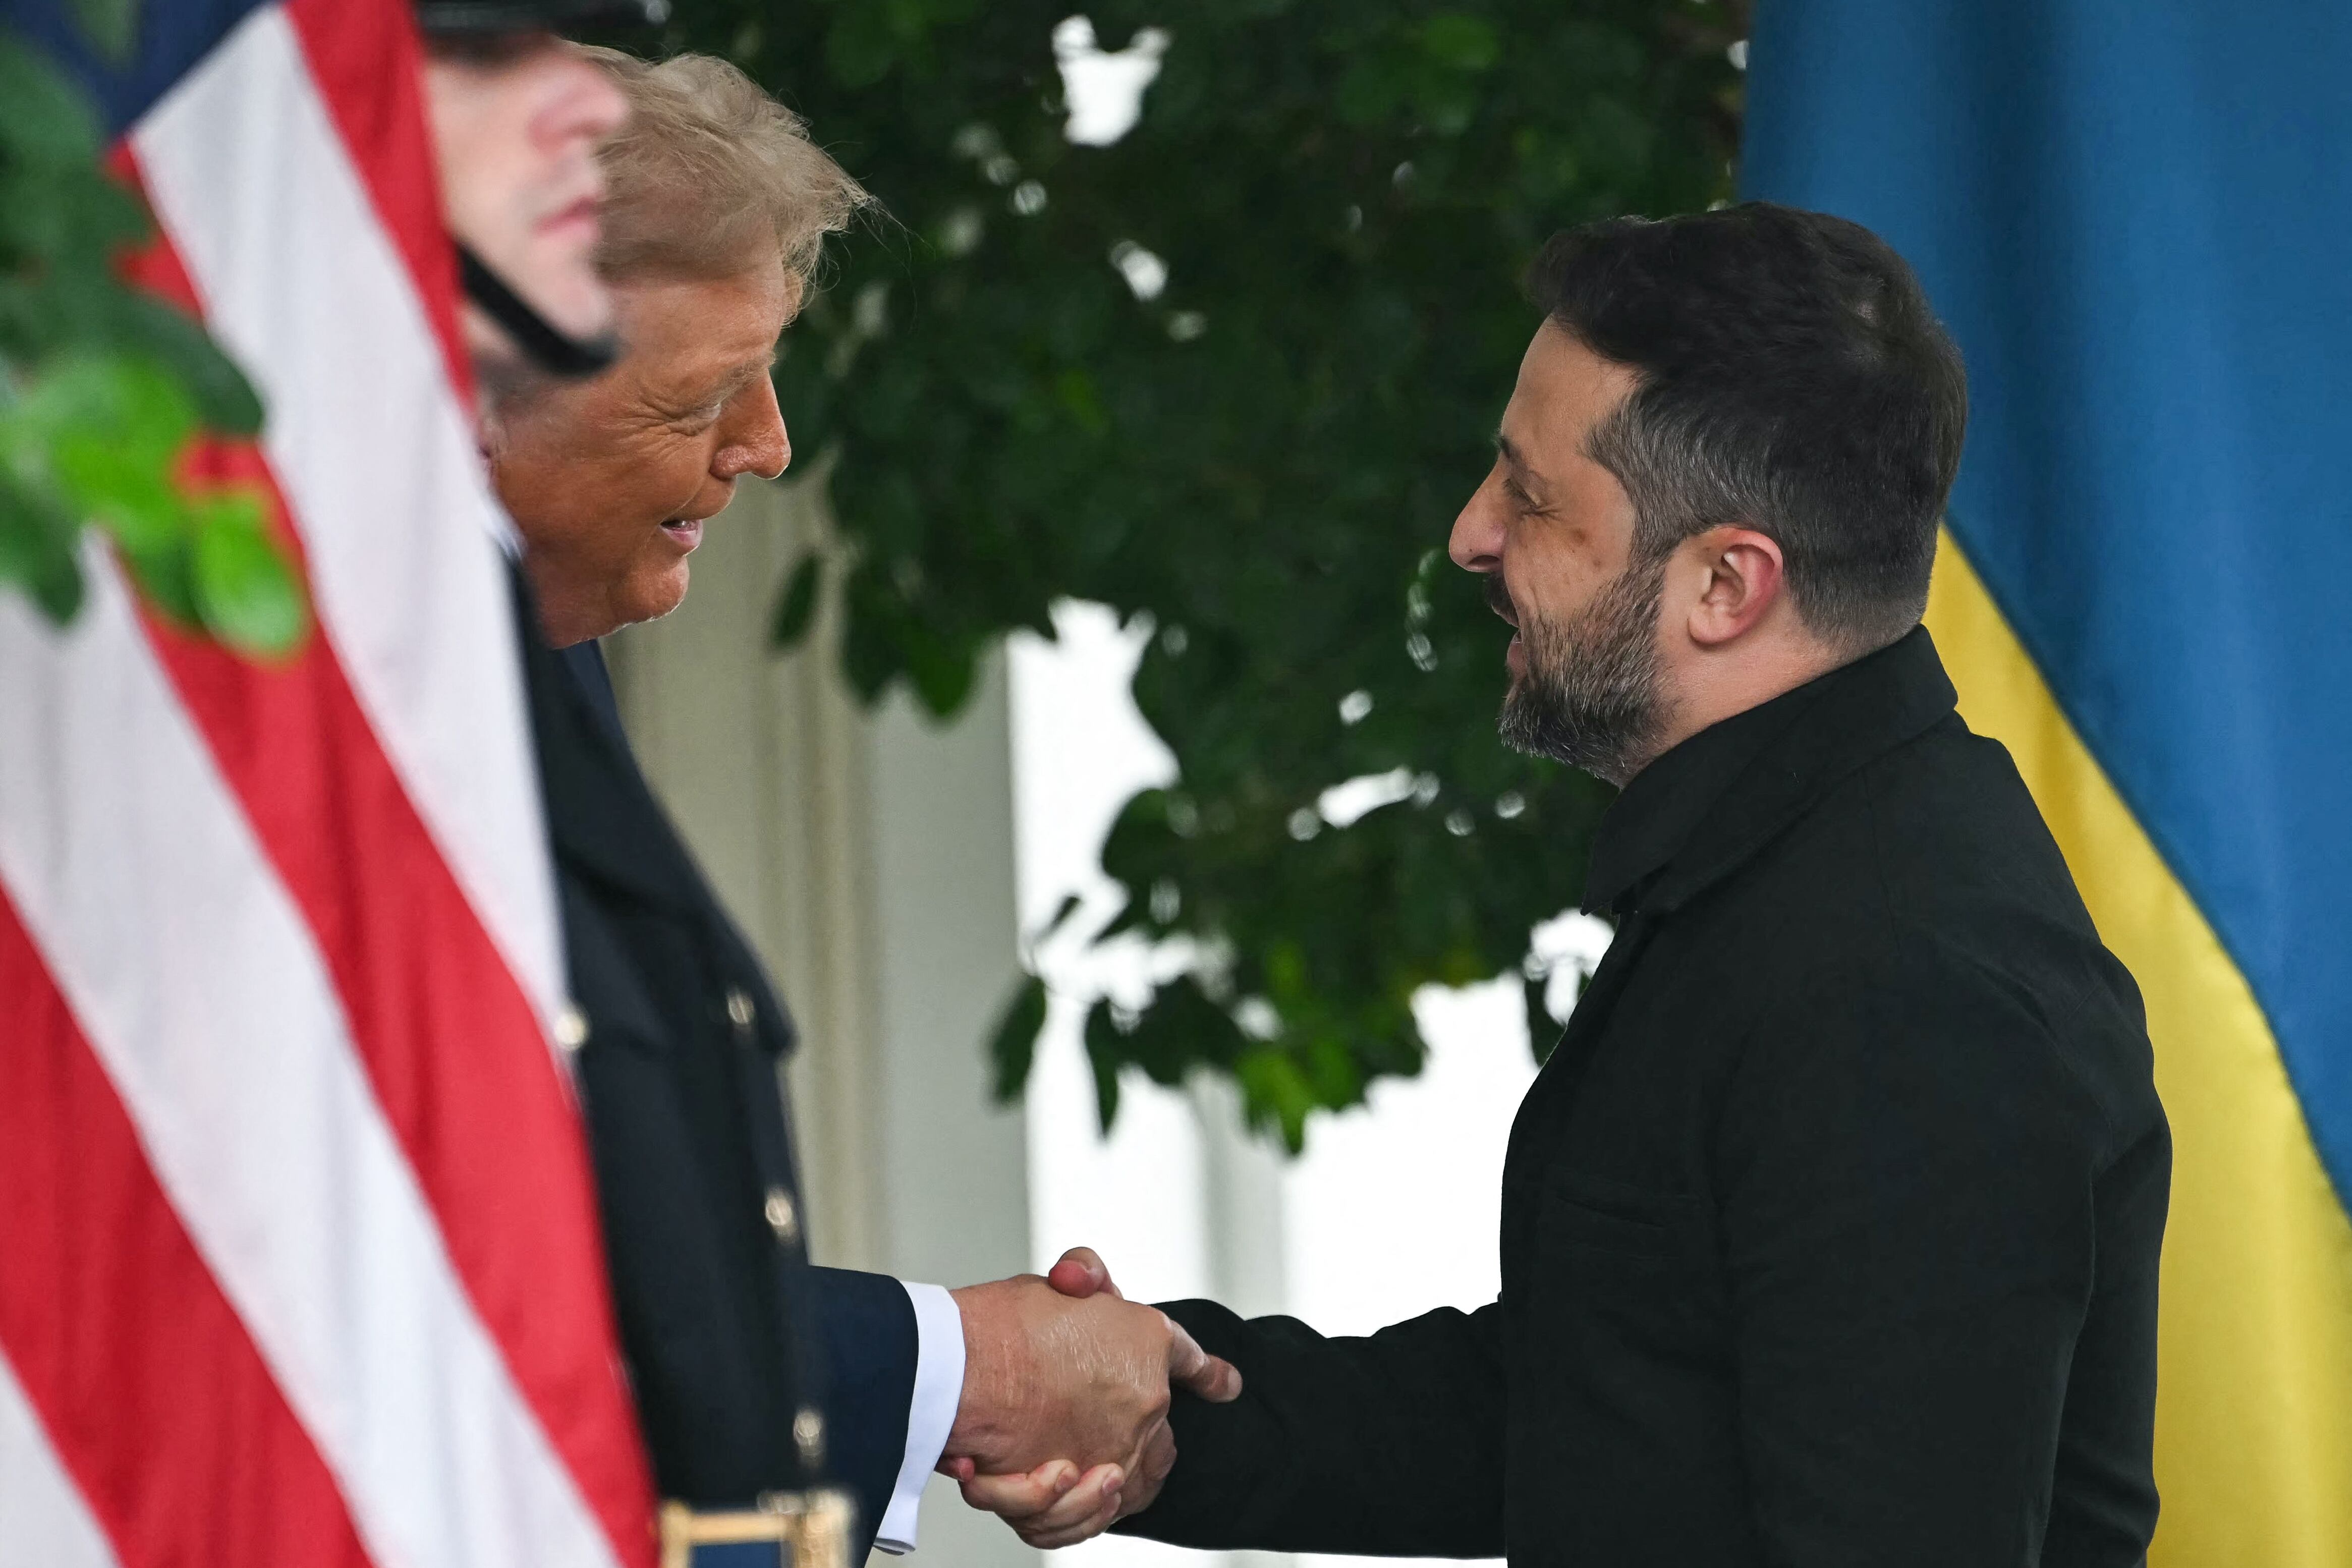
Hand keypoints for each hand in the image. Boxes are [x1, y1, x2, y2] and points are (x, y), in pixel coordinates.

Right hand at [943, 1249, 1239, 1547]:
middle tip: (1098, 1429)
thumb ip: (1084, 1277)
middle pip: (1161, 1438)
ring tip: (1068, 1468)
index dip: (1210, 1373)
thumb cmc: (1000, 1323)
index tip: (1225, 1384)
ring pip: (1127, 1487)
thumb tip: (1084, 1278)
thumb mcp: (1055, 1282)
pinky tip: (1043, 1486)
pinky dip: (1064, 1511)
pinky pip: (1086, 1518)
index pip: (1189, 1359)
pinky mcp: (1077, 1492)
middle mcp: (1143, 1405)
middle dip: (1139, 1436)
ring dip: (1102, 1483)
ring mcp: (1114, 1452)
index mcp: (1148, 1344)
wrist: (959, 1366)